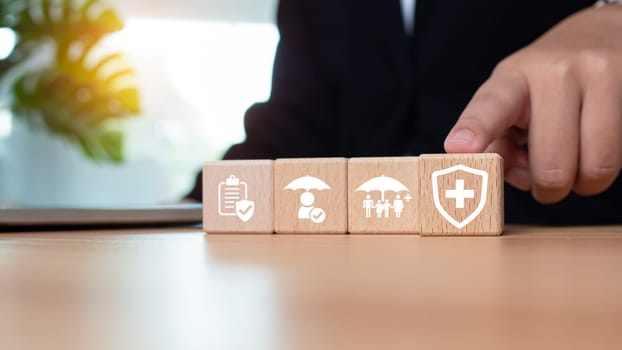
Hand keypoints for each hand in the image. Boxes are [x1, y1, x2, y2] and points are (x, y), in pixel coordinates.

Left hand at [444, 5, 621, 203]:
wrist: (601, 34)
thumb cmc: (544, 83)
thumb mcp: (510, 101)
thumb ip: (499, 144)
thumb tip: (518, 178)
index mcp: (513, 78)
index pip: (491, 107)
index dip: (475, 130)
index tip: (458, 148)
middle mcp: (556, 72)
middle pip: (552, 164)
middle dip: (548, 190)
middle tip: (546, 184)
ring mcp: (602, 75)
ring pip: (596, 166)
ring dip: (583, 183)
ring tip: (575, 167)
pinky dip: (605, 165)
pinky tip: (594, 147)